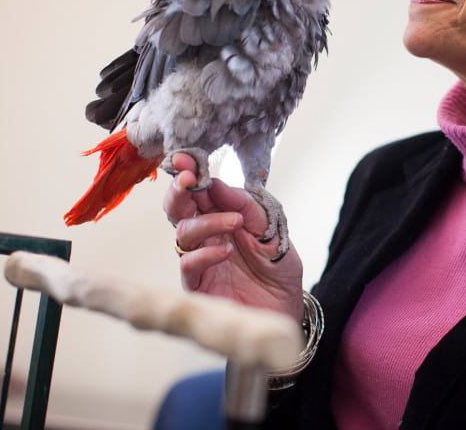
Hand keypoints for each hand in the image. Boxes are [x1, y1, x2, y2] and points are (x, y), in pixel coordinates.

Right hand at [163, 153, 303, 320]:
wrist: (287, 307)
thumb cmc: (278, 267)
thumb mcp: (270, 228)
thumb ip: (246, 206)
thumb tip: (216, 182)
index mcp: (221, 216)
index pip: (198, 190)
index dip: (189, 172)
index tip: (185, 158)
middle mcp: (206, 236)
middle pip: (178, 209)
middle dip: (180, 191)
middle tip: (191, 180)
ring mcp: (200, 260)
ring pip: (183, 233)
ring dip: (207, 222)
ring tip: (234, 223)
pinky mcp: (199, 286)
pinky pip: (189, 265)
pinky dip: (205, 254)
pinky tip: (226, 251)